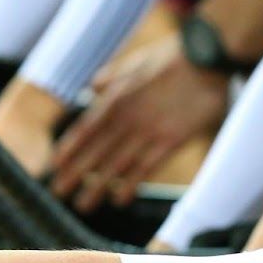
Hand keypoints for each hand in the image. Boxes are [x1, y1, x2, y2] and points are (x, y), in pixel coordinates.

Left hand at [51, 35, 230, 211]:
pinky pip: (145, 168)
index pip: (84, 130)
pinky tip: (120, 200)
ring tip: (83, 206)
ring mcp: (148, 131)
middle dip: (74, 175)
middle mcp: (127, 117)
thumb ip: (111, 76)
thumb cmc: (173, 56)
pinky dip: (130, 186)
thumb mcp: (135, 60)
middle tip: (58, 193)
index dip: (68, 150)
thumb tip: (91, 88)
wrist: (208, 56)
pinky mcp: (171, 140)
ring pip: (116, 165)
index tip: (54, 167)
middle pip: (94, 152)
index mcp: (116, 97)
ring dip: (97, 187)